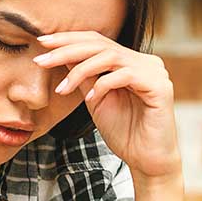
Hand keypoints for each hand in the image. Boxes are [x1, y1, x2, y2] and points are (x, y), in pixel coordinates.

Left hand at [34, 32, 180, 182]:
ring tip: (62, 89)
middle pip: (101, 44)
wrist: (147, 161)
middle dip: (67, 50)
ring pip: (110, 56)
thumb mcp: (95, 100)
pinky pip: (125, 75)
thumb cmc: (124, 133)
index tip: (42, 43)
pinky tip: (91, 99)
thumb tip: (62, 55)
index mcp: (130, 62)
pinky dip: (103, 85)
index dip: (69, 39)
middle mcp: (144, 61)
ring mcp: (154, 71)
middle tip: (41, 60)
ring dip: (80, 70)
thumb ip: (84, 77)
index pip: (96, 41)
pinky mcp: (159, 86)